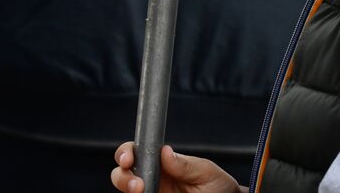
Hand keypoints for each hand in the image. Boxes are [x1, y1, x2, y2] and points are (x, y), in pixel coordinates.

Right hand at [110, 143, 242, 192]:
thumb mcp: (205, 171)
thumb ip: (185, 164)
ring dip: (126, 188)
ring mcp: (153, 192)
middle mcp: (153, 179)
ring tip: (139, 190)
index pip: (138, 153)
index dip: (127, 153)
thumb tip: (165, 151)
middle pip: (123, 173)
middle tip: (136, 183)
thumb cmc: (218, 186)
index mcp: (163, 163)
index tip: (128, 158)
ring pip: (127, 190)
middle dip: (122, 176)